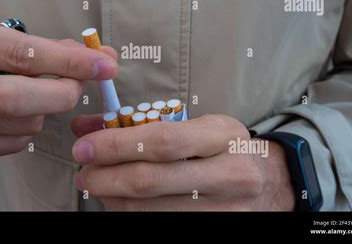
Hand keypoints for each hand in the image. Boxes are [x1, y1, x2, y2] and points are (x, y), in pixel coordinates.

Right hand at [0, 18, 117, 158]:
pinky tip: (20, 114)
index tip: (105, 66)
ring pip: (21, 125)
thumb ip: (57, 49)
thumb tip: (106, 58)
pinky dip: (28, 131)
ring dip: (45, 112)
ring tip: (38, 96)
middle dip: (62, 94)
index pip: (23, 55)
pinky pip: (12, 144)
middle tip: (79, 87)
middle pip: (16, 99)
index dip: (70, 63)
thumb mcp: (9, 38)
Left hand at [71, 114, 294, 210]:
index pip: (162, 140)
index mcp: (222, 136)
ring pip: (151, 210)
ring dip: (113, 199)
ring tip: (97, 186)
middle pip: (151, 181)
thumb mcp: (194, 125)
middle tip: (83, 172)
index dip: (116, 145)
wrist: (267, 181)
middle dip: (106, 177)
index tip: (84, 146)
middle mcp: (227, 174)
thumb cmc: (222, 147)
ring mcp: (223, 209)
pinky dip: (130, 213)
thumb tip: (85, 126)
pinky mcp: (214, 229)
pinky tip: (119, 201)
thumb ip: (140, 123)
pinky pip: (160, 225)